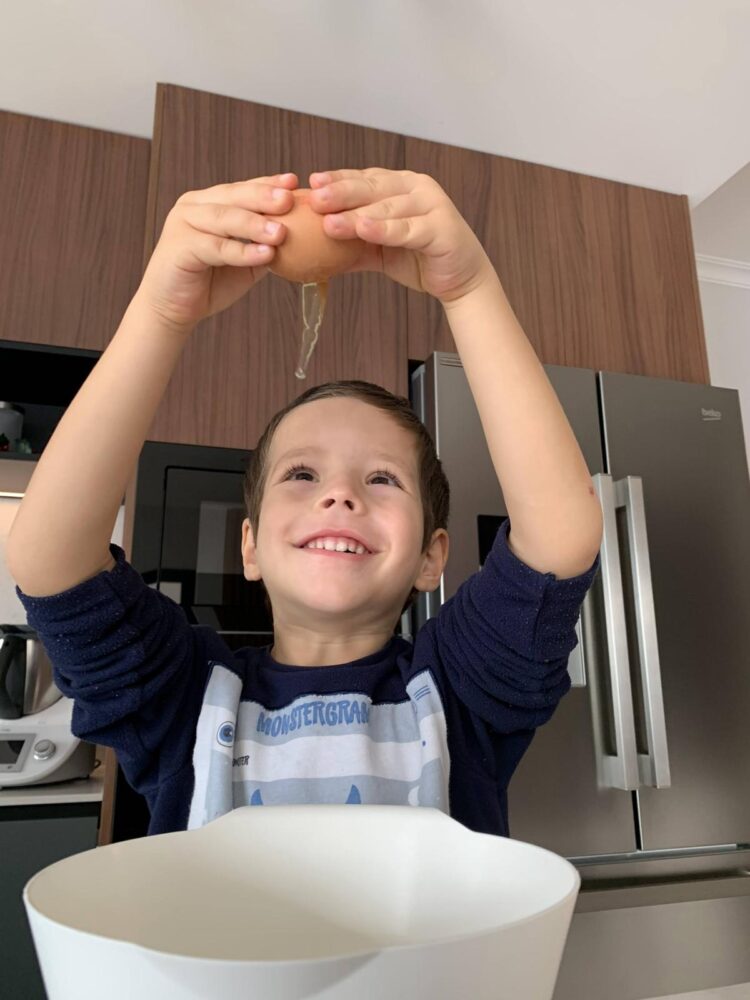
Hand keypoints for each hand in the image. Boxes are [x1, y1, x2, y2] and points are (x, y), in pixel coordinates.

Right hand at [135, 173, 298, 331]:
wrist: (173, 309)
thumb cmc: (210, 282)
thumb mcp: (245, 261)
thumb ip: (265, 245)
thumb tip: (302, 236)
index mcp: (209, 202)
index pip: (243, 188)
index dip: (268, 184)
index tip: (295, 183)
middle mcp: (194, 206)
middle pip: (233, 195)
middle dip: (263, 196)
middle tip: (289, 199)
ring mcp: (183, 223)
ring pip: (224, 218)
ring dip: (254, 224)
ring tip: (281, 232)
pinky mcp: (180, 247)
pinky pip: (216, 248)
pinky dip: (242, 252)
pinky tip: (264, 254)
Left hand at [307, 168, 493, 303]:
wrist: (461, 280)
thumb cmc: (421, 258)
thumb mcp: (381, 250)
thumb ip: (354, 244)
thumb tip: (314, 248)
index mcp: (401, 186)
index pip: (365, 178)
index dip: (338, 179)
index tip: (312, 184)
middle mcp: (417, 188)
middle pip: (373, 188)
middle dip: (342, 193)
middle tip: (315, 200)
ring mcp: (432, 206)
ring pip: (388, 208)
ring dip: (357, 215)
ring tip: (330, 223)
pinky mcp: (442, 229)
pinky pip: (408, 229)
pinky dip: (385, 229)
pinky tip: (363, 230)